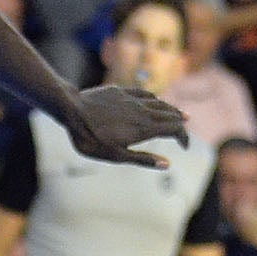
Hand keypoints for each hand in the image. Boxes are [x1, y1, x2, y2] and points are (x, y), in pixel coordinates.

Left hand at [64, 83, 187, 167]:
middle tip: (183, 133)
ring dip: (171, 110)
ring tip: (179, 115)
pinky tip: (155, 100)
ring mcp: (132, 99)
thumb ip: (143, 160)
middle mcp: (142, 111)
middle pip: (170, 114)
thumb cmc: (92, 139)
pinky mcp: (121, 91)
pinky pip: (145, 93)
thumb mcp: (116, 156)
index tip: (184, 146)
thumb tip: (167, 164)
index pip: (173, 129)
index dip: (183, 137)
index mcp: (144, 128)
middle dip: (180, 124)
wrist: (72, 112)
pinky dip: (156, 99)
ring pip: (159, 103)